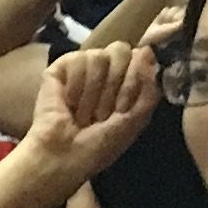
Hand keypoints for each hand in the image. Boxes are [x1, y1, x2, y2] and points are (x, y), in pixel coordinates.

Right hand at [24, 41, 165, 179]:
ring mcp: (82, 67)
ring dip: (93, 92)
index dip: (133, 81)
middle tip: (102, 113)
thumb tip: (147, 50)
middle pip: (120, 50)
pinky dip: (75, 86)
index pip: (139, 56)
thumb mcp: (136, 120)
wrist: (64, 157)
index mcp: (126, 80)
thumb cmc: (100, 145)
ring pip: (98, 56)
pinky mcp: (59, 68)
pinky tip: (68, 103)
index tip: (122, 109)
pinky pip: (76, 59)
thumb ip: (148, 87)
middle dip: (114, 86)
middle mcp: (105, 69)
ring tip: (83, 112)